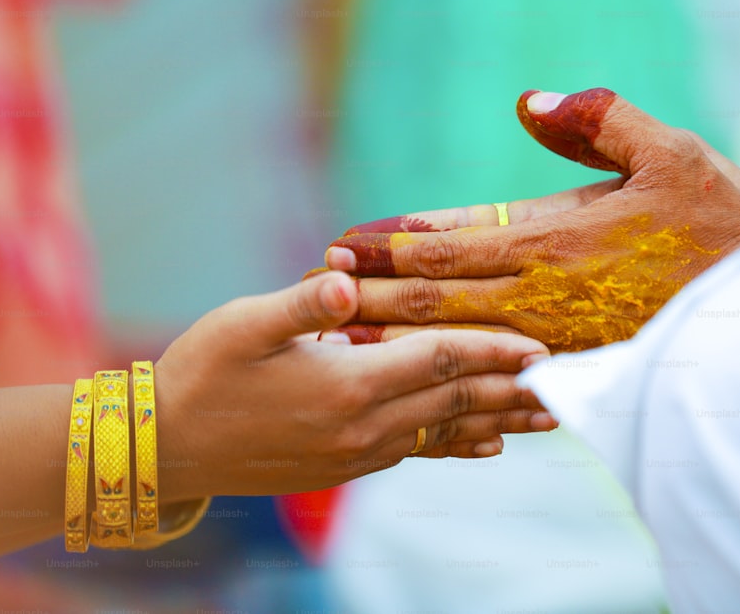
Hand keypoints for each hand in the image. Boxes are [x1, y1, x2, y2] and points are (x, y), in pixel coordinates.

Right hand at [153, 271, 551, 498]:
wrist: (168, 448)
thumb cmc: (203, 374)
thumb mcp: (246, 324)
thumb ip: (305, 302)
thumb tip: (349, 274)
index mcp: (347, 385)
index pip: (440, 360)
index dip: (494, 349)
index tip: (541, 345)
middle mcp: (364, 426)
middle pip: (458, 400)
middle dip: (515, 388)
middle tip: (571, 382)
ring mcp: (359, 452)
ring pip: (448, 430)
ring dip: (501, 420)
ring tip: (549, 417)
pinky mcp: (348, 465)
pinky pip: (420, 452)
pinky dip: (460, 444)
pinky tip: (487, 446)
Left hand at [319, 88, 739, 351]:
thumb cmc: (722, 215)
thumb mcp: (669, 148)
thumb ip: (597, 120)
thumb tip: (528, 100)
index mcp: (557, 239)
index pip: (449, 246)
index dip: (390, 246)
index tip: (342, 244)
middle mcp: (547, 294)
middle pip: (438, 298)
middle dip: (373, 291)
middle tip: (320, 284)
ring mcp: (559, 334)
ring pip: (458, 338)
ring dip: (398, 333)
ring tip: (344, 329)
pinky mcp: (579, 360)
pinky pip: (501, 368)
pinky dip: (452, 366)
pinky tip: (418, 371)